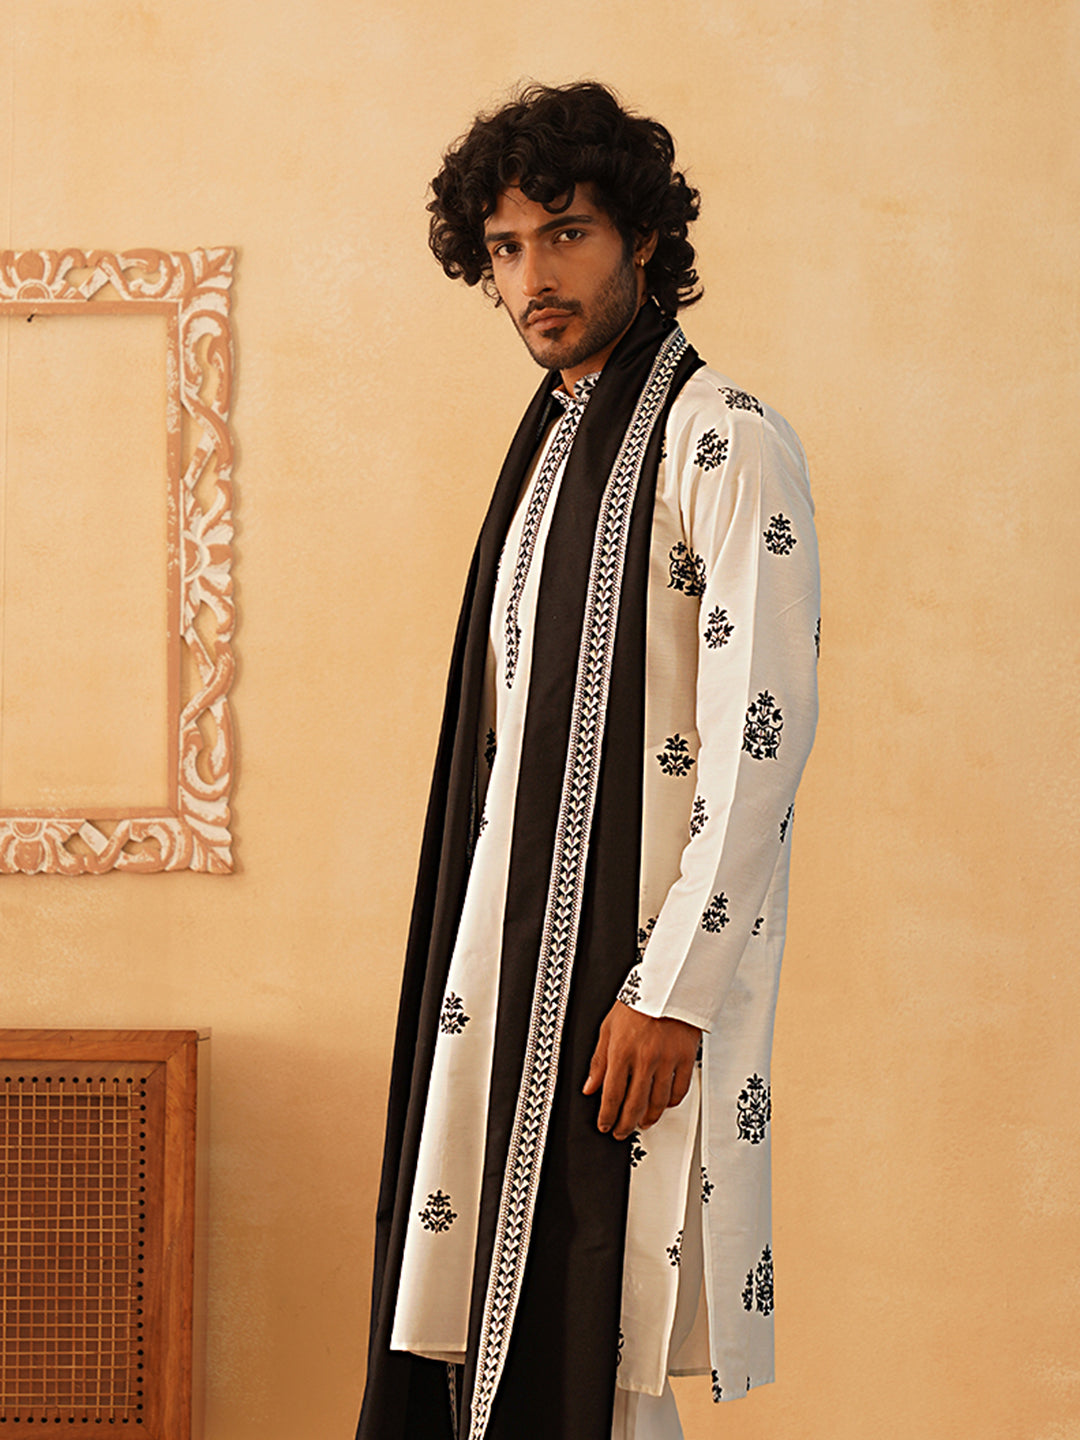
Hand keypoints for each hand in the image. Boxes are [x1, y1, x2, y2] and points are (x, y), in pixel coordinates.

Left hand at [582, 1001, 700, 1141]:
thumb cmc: (638, 1002)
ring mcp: (667, 1060)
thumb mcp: (608, 1028)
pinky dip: (670, 1103)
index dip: (607, 1116)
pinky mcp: (686, 1058)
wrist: (669, 985)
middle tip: (621, 1132)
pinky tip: (663, 1105)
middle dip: (625, 1124)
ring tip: (642, 1123)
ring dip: (649, 1118)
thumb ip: (599, 1061)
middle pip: (634, 1104)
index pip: (612, 1094)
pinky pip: (679, 1090)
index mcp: (622, 1051)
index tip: (605, 1125)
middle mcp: (645, 1059)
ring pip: (658, 1102)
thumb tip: (590, 1088)